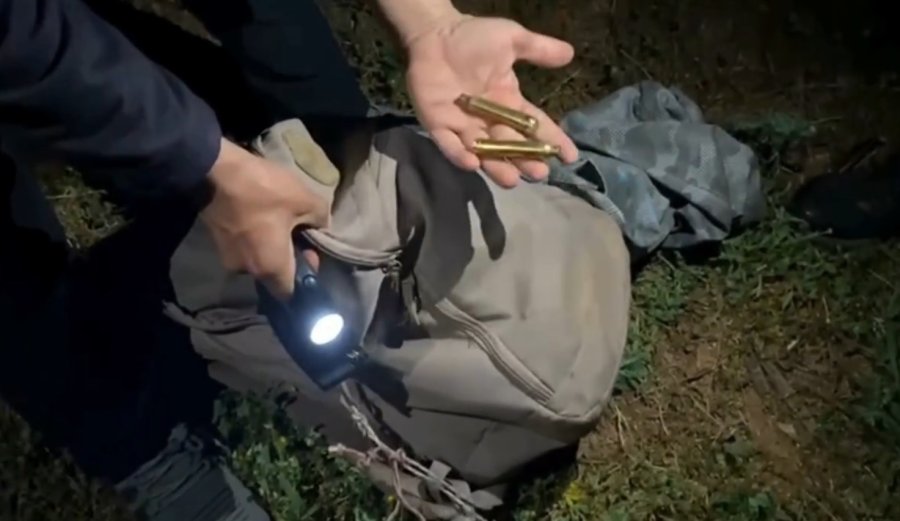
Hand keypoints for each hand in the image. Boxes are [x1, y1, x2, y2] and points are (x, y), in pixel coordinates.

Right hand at [200, 139, 327, 297]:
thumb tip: (319, 226)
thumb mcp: (305, 200)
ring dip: (270, 243)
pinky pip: (244, 245)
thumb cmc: (263, 192)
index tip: (310, 253)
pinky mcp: (217, 240)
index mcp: (270, 269)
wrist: (213, 171)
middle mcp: (247, 270)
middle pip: (274, 274)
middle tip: (298, 230)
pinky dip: (254, 235)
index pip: (289, 293)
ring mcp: (228, 257)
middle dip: (289, 256)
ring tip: (278, 218)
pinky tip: (260, 213)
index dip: (304, 278)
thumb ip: (321, 219)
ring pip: (258, 258)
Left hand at [404, 12, 578, 187]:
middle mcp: (488, 120)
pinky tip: (473, 164)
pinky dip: (459, 155)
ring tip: (512, 180)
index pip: (535, 125)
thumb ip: (539, 49)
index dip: (553, 140)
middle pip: (511, 146)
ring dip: (497, 166)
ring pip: (483, 152)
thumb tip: (571, 53)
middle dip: (525, 160)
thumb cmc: (472, 37)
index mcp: (509, 102)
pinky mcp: (438, 124)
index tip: (571, 157)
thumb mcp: (512, 40)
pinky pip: (449, 144)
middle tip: (540, 173)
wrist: (434, 33)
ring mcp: (462, 125)